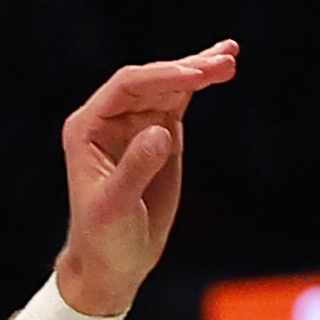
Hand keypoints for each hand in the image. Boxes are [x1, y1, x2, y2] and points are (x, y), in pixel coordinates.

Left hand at [50, 43, 238, 316]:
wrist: (112, 263)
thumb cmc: (104, 238)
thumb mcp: (116, 206)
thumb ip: (136, 167)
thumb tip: (162, 130)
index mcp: (88, 127)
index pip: (127, 87)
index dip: (162, 77)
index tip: (197, 76)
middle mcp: (109, 118)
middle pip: (151, 80)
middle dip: (187, 69)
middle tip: (225, 61)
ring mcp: (136, 124)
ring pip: (169, 87)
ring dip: (199, 70)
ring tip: (231, 56)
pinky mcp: (160, 135)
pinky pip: (180, 101)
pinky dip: (200, 85)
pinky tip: (222, 67)